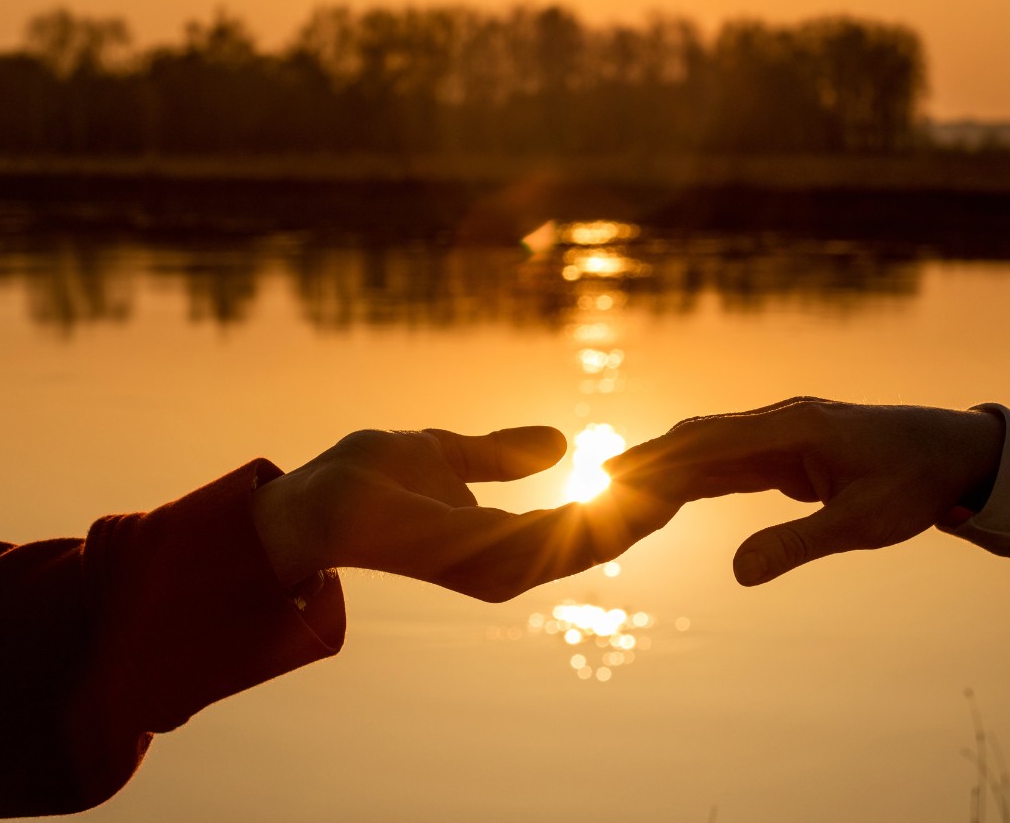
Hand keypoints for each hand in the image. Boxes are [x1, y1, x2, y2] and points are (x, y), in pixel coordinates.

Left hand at [252, 426, 679, 601]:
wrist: (313, 497)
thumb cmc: (367, 479)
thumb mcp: (448, 453)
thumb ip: (501, 454)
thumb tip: (561, 443)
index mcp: (501, 545)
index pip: (583, 528)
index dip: (627, 500)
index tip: (673, 468)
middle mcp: (504, 566)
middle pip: (597, 542)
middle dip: (646, 508)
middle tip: (696, 469)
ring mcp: (490, 567)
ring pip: (583, 543)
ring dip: (630, 511)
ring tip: (679, 474)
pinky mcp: (473, 554)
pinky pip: (548, 538)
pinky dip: (591, 515)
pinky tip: (627, 487)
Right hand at [604, 398, 1003, 585]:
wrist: (958, 456)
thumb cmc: (915, 485)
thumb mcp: (860, 524)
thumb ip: (797, 545)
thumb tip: (737, 573)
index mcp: (794, 428)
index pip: (710, 443)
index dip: (659, 460)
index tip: (613, 474)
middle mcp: (782, 422)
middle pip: (701, 438)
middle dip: (651, 458)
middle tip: (599, 479)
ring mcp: (785, 434)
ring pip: (714, 448)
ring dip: (671, 466)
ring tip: (622, 485)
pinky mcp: (792, 451)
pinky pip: (735, 462)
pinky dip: (700, 475)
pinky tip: (673, 491)